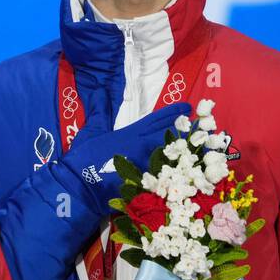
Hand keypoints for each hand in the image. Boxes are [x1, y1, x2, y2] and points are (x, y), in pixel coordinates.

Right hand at [56, 102, 189, 213]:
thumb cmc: (83, 160)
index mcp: (131, 134)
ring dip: (186, 150)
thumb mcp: (90, 132)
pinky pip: (169, 176)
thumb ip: (99, 111)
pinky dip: (180, 172)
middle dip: (185, 130)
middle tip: (198, 126)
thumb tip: (99, 90)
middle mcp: (144, 149)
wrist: (80, 189)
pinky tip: (188, 171)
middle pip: (172, 136)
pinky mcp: (148, 186)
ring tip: (199, 146)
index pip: (157, 119)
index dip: (174, 112)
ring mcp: (149, 168)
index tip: (188, 106)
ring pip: (174, 156)